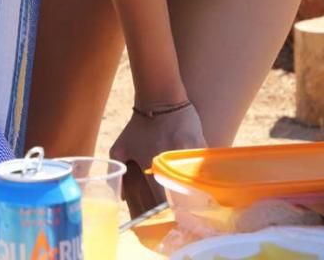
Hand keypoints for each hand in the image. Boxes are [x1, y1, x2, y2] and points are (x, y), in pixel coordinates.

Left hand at [110, 101, 206, 216]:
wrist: (161, 98)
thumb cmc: (137, 126)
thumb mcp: (120, 147)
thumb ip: (120, 171)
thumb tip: (122, 199)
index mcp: (151, 166)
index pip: (158, 202)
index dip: (159, 216)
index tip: (159, 225)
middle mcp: (172, 163)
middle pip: (179, 199)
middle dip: (177, 213)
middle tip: (176, 223)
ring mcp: (189, 156)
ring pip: (196, 187)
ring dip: (193, 200)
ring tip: (191, 212)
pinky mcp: (203, 149)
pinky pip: (204, 172)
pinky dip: (203, 183)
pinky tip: (202, 192)